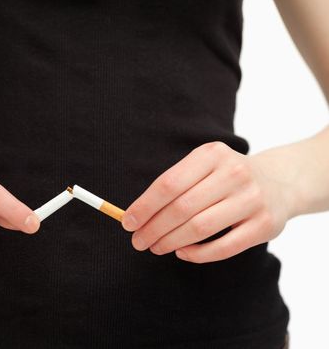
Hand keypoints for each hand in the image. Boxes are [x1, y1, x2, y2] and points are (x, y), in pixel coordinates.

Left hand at [121, 141, 297, 262]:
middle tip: (138, 241)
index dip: (144, 206)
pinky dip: (197, 254)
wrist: (279, 182)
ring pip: (199, 228)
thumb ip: (174, 185)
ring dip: (170, 242)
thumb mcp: (203, 166)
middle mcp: (234, 173)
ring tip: (155, 248)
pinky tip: (182, 253)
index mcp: (212, 154)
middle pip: (181, 207)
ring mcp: (252, 199)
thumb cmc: (226, 177)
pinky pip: (224, 247)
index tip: (128, 223)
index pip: (168, 184)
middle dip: (153, 228)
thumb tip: (135, 215)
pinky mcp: (264, 225)